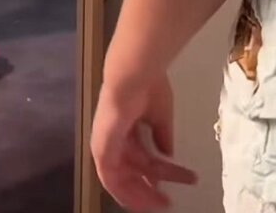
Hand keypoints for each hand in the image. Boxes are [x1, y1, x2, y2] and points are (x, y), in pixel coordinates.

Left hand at [91, 73, 196, 211]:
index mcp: (125, 125)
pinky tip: (143, 202)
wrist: (133, 77)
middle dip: (150, 187)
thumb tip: (168, 154)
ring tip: (163, 203)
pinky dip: (126, 193)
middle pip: (132, 170)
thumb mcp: (160, 116)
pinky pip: (111, 180)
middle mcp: (112, 137)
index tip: (174, 180)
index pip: (140, 155)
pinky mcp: (101, 150)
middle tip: (168, 201)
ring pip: (123, 179)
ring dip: (142, 193)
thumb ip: (162, 136)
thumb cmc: (148, 88)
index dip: (155, 171)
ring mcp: (105, 144)